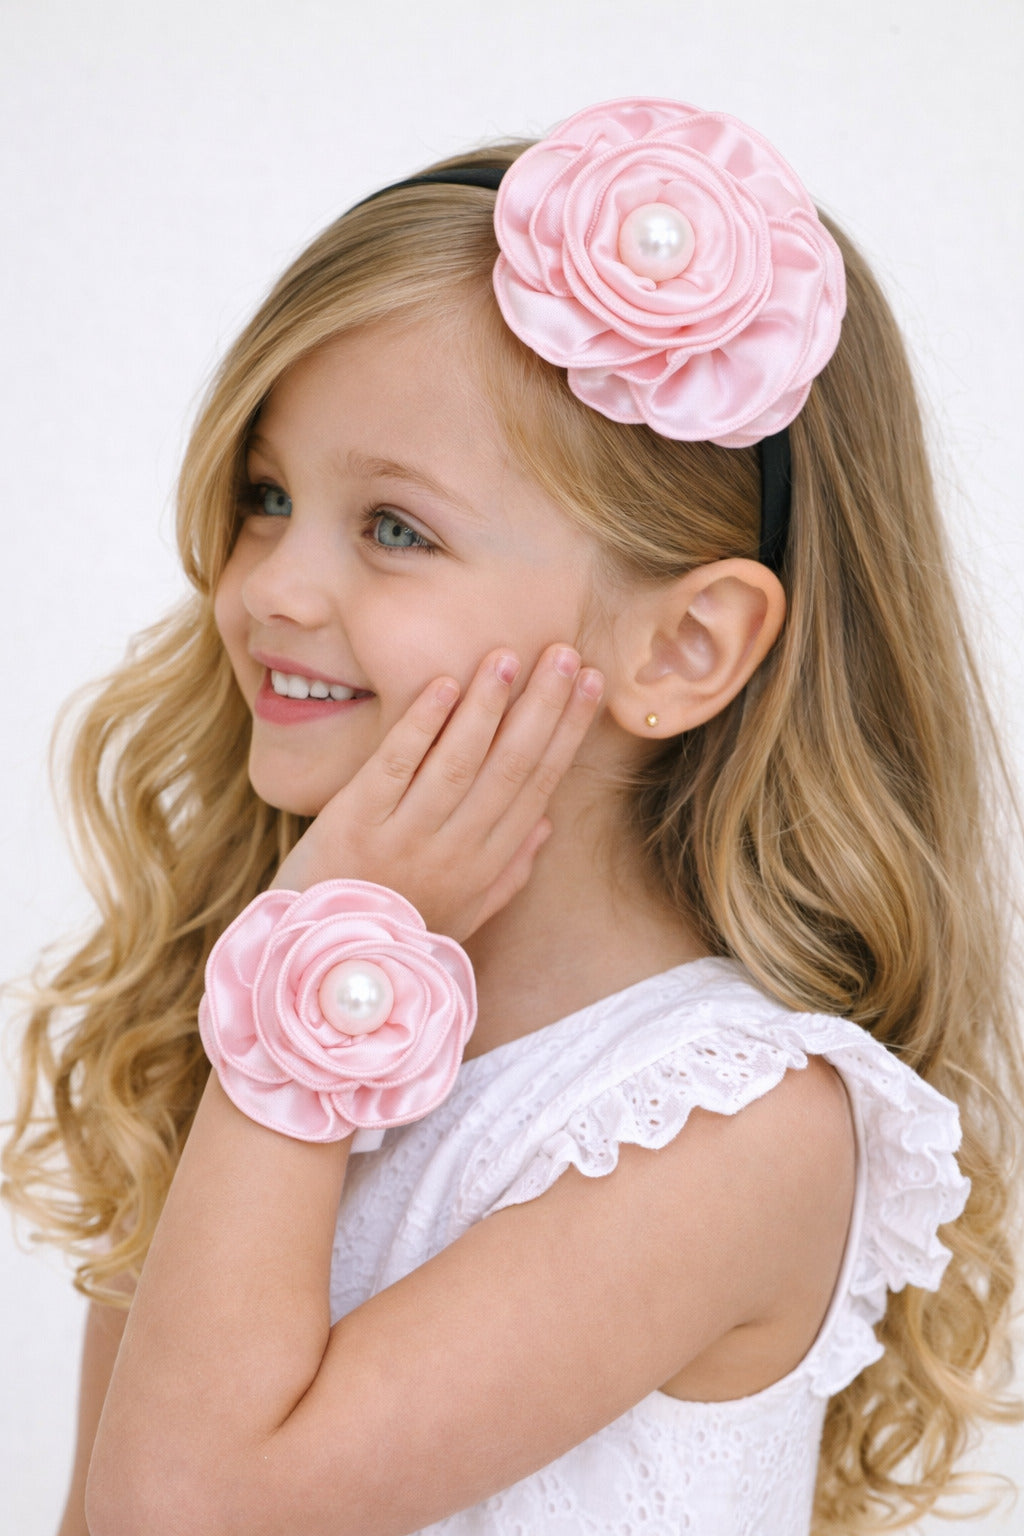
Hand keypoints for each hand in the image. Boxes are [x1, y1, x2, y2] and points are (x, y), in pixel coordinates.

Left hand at [270, 644, 603, 939]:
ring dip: (487, 706)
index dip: (567, 732)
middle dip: (542, 707)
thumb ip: (507, 872)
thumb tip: (546, 825)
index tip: (591, 684)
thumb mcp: (462, 914)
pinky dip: (422, 724)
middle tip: (565, 653)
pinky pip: (396, 765)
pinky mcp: (354, 823)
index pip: (538, 785)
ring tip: (508, 656)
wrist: (315, 964)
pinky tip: (445, 684)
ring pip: (458, 762)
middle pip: (509, 767)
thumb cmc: (393, 931)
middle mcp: (453, 850)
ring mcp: (404, 837)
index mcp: (486, 866)